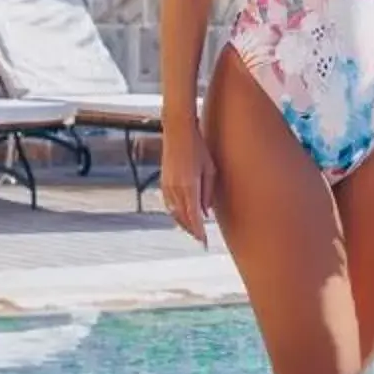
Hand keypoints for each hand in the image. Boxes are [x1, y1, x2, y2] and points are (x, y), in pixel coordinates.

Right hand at [159, 125, 215, 244]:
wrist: (178, 131)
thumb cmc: (198, 147)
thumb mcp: (209, 169)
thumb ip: (208, 192)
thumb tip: (205, 213)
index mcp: (189, 186)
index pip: (194, 217)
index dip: (199, 231)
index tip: (204, 242)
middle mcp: (176, 188)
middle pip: (183, 218)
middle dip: (192, 230)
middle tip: (201, 239)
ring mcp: (167, 185)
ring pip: (174, 212)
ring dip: (183, 223)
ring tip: (193, 230)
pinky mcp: (163, 182)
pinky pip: (169, 204)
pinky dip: (176, 213)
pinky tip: (182, 215)